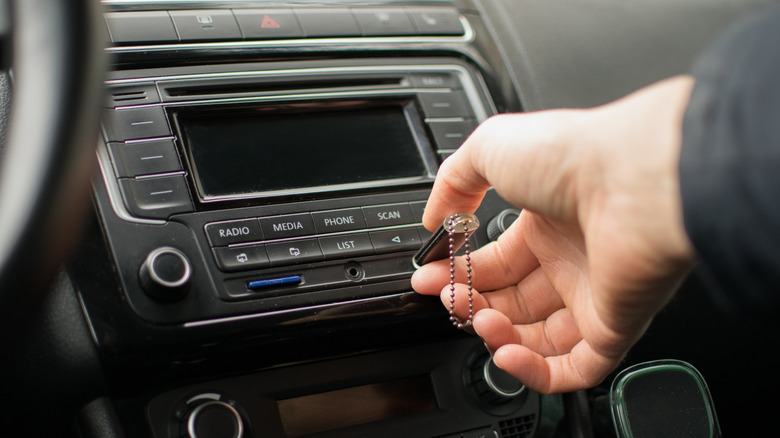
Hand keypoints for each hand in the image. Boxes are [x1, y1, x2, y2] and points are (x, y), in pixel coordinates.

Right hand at [411, 76, 696, 392]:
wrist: (637, 178)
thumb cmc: (575, 156)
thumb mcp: (490, 147)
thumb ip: (452, 181)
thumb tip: (435, 220)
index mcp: (547, 224)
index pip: (495, 263)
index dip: (459, 273)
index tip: (430, 276)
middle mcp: (571, 261)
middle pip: (509, 302)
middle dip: (470, 304)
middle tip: (448, 298)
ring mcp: (593, 296)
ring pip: (536, 339)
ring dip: (496, 336)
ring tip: (477, 320)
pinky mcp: (614, 327)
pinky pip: (574, 368)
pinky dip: (534, 371)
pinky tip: (505, 353)